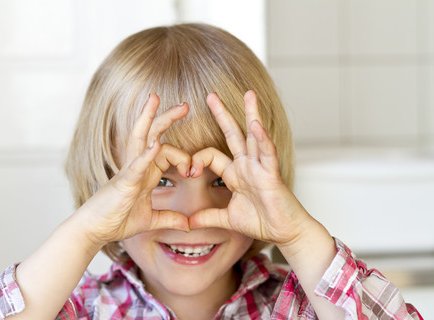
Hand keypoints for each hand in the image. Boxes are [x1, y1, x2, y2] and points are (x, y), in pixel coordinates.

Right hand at [78, 94, 190, 244]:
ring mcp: (129, 172)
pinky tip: (155, 144)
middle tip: (185, 105)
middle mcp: (137, 166)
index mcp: (145, 172)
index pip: (167, 151)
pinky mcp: (123, 183)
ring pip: (139, 139)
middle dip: (166, 117)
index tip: (192, 172)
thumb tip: (188, 225)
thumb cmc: (117, 221)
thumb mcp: (150, 220)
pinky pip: (136, 166)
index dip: (184, 158)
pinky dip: (146, 155)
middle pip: (151, 134)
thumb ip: (170, 218)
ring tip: (155, 99)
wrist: (93, 231)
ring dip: (148, 118)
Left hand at [189, 91, 309, 245]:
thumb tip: (189, 223)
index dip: (197, 159)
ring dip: (251, 114)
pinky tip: (256, 125)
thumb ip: (208, 217)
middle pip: (233, 134)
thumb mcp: (228, 218)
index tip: (189, 171)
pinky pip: (267, 154)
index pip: (211, 154)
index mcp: (235, 173)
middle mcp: (247, 165)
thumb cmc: (262, 221)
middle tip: (210, 95)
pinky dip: (262, 140)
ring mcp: (260, 168)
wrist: (284, 233)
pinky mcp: (272, 175)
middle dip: (222, 114)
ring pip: (254, 136)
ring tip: (249, 94)